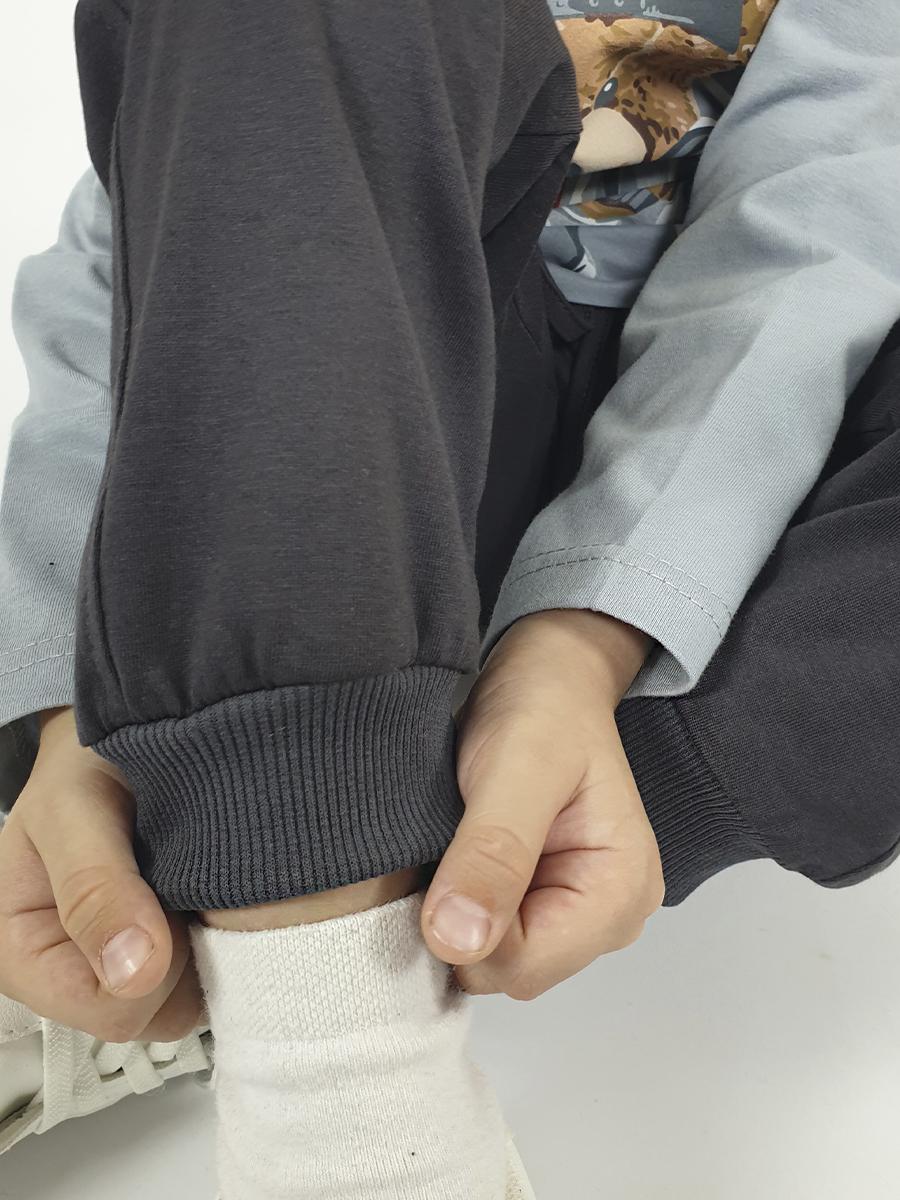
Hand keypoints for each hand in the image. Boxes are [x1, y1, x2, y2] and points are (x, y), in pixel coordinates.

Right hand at [0, 707, 201, 1041]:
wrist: (114, 738)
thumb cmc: (82, 762)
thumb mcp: (73, 810)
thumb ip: (95, 888)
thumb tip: (132, 974)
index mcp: (22, 954)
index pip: (112, 1012)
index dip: (158, 966)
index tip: (171, 895)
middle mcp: (69, 973)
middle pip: (154, 1014)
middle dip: (185, 952)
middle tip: (189, 875)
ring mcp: (117, 967)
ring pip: (186, 999)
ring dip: (207, 941)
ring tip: (199, 874)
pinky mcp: (158, 952)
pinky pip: (205, 973)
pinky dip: (220, 932)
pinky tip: (209, 885)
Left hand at [421, 609, 664, 998]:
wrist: (546, 677)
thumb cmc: (545, 709)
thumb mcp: (517, 769)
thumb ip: (493, 853)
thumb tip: (458, 940)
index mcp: (621, 892)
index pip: (523, 966)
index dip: (467, 926)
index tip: (444, 859)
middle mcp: (606, 918)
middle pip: (506, 971)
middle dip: (462, 919)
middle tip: (451, 841)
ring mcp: (573, 915)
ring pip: (488, 958)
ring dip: (457, 908)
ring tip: (457, 840)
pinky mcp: (540, 905)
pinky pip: (481, 934)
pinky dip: (457, 902)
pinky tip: (458, 854)